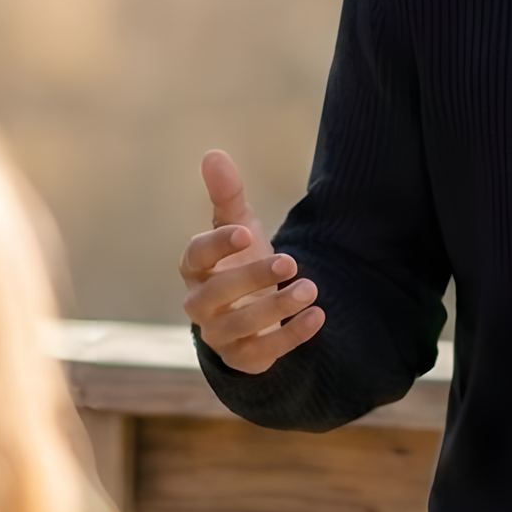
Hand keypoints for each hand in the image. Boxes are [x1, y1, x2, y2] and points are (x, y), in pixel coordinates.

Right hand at [181, 150, 323, 375]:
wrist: (253, 311)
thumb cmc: (240, 261)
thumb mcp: (238, 226)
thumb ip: (227, 194)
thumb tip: (213, 153)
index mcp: (195, 269)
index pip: (195, 257)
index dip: (216, 246)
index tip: (245, 233)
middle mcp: (200, 303)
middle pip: (215, 294)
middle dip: (252, 277)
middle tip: (290, 260)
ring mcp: (218, 334)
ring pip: (240, 325)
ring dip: (276, 307)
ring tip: (310, 289)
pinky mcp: (242, 357)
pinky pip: (262, 352)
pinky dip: (291, 337)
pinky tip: (317, 316)